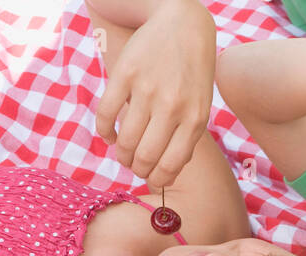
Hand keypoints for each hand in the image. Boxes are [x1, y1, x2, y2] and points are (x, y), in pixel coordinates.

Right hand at [94, 0, 216, 187]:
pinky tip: (109, 135)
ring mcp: (146, 90)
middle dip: (136, 170)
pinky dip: (104, 131)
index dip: (156, 179)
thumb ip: (187, 137)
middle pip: (144, 156)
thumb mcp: (201, 106)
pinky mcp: (124, 74)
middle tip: (133, 168)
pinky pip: (106, 114)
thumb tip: (167, 171)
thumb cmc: (193, 73)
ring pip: (124, 140)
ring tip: (122, 154)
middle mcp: (172, 108)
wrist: (183, 25)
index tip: (150, 179)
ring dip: (120, 154)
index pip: (170, 165)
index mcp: (194, 120)